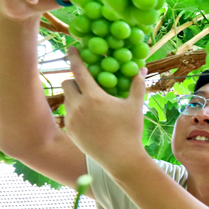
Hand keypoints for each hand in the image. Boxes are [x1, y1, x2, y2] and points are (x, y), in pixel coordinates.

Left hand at [61, 48, 148, 176]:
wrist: (121, 159)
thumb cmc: (130, 130)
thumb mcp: (135, 106)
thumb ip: (137, 84)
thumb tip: (142, 68)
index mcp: (93, 96)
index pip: (78, 70)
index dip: (74, 57)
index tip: (72, 49)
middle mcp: (78, 106)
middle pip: (67, 83)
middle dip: (74, 80)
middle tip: (85, 83)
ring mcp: (72, 119)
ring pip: (67, 99)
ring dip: (75, 96)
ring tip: (89, 102)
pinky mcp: (70, 130)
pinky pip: (68, 115)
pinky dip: (76, 112)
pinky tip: (89, 119)